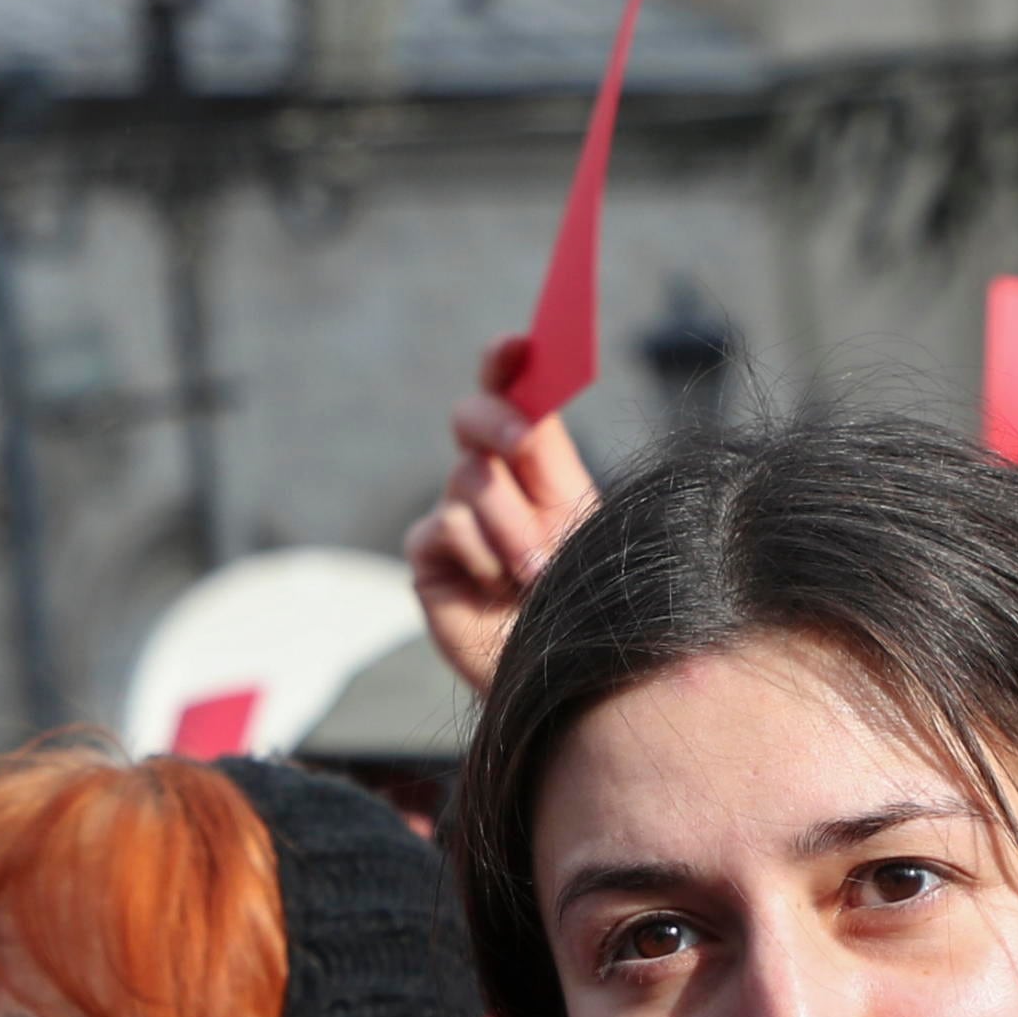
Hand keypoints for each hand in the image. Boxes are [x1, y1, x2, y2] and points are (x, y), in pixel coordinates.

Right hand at [400, 335, 594, 694]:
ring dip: (513, 525)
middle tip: (525, 440)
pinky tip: (498, 589)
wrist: (566, 676)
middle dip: (498, 418)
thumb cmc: (588, 601)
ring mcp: (456, 516)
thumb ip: (555, 465)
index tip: (516, 340)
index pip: (516, 394)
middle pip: (473, 416)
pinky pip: (445, 528)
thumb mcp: (584, 526)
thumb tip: (533, 411)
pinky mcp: (428, 556)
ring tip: (538, 572)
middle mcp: (492, 480)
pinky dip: (480, 555)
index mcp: (539, 464)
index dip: (508, 362)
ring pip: (470, 479)